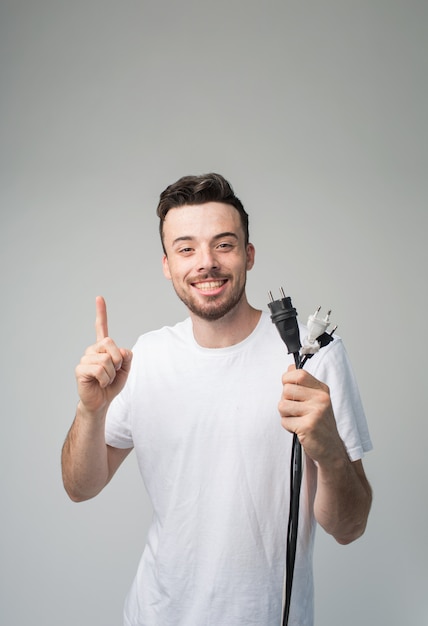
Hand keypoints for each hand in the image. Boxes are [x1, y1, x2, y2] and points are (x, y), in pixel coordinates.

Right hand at [75, 296, 132, 415]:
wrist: (101, 401)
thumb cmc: (111, 385)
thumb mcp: (125, 369)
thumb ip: (127, 357)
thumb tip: (120, 350)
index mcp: (102, 348)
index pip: (101, 327)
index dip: (101, 312)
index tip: (99, 297)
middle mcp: (92, 350)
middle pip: (110, 343)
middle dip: (118, 360)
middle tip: (113, 371)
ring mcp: (85, 359)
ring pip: (107, 360)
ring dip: (112, 374)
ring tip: (105, 380)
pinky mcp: (80, 369)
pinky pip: (100, 370)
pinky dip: (105, 380)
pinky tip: (99, 383)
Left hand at [278, 365, 344, 464]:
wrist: (331, 448)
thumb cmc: (320, 423)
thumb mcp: (316, 400)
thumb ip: (303, 384)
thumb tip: (290, 368)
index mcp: (322, 389)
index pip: (298, 374)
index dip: (287, 380)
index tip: (290, 389)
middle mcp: (321, 398)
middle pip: (286, 390)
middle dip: (286, 402)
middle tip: (297, 412)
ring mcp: (316, 411)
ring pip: (282, 405)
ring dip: (286, 416)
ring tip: (299, 420)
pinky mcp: (308, 426)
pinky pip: (285, 421)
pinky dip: (288, 427)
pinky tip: (300, 429)